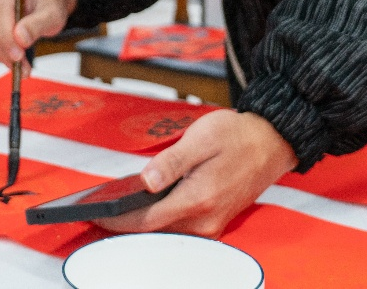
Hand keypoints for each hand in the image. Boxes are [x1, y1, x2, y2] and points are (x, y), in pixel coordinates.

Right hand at [0, 0, 75, 72]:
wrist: (43, 1)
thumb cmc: (48, 4)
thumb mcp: (52, 15)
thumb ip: (37, 25)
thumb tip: (20, 38)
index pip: (1, 7)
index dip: (7, 34)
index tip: (18, 55)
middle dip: (4, 48)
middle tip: (21, 67)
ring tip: (19, 66)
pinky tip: (10, 59)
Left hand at [95, 109, 298, 237]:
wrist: (272, 142)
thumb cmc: (238, 137)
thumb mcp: (200, 138)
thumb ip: (170, 162)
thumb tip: (145, 182)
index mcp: (198, 199)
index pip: (146, 220)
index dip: (117, 220)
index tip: (95, 214)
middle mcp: (205, 220)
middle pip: (154, 231)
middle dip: (124, 224)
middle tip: (98, 212)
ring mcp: (211, 225)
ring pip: (166, 231)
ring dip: (141, 223)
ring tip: (115, 210)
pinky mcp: (214, 222)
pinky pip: (179, 228)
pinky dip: (159, 221)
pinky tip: (146, 207)